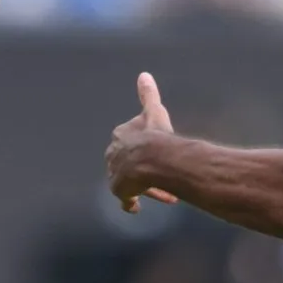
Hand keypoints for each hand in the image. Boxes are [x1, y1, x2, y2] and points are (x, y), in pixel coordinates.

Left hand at [105, 71, 177, 212]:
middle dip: (147, 171)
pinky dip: (131, 203)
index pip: (132, 143)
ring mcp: (116, 174)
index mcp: (121, 136)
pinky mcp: (119, 190)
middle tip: (165, 177)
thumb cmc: (157, 134)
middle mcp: (114, 155)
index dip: (147, 150)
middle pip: (131, 165)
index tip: (161, 155)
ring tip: (167, 194)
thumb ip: (148, 94)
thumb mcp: (154, 112)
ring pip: (132, 183)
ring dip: (149, 188)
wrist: (153, 159)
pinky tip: (137, 208)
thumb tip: (143, 74)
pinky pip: (126, 200)